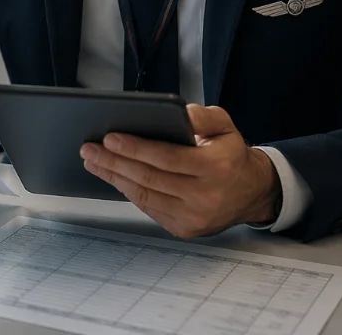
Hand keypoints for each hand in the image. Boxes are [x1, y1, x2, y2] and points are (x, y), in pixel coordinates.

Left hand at [80, 105, 280, 238]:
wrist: (251, 192)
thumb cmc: (231, 155)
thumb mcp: (225, 126)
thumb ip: (203, 116)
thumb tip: (179, 113)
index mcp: (215, 167)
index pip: (167, 158)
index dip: (135, 148)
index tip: (110, 138)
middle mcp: (204, 196)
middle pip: (149, 178)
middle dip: (114, 162)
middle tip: (90, 149)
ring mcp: (193, 217)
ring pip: (145, 196)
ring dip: (114, 178)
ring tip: (94, 162)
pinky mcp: (184, 229)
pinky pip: (149, 209)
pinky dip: (129, 192)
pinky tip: (115, 177)